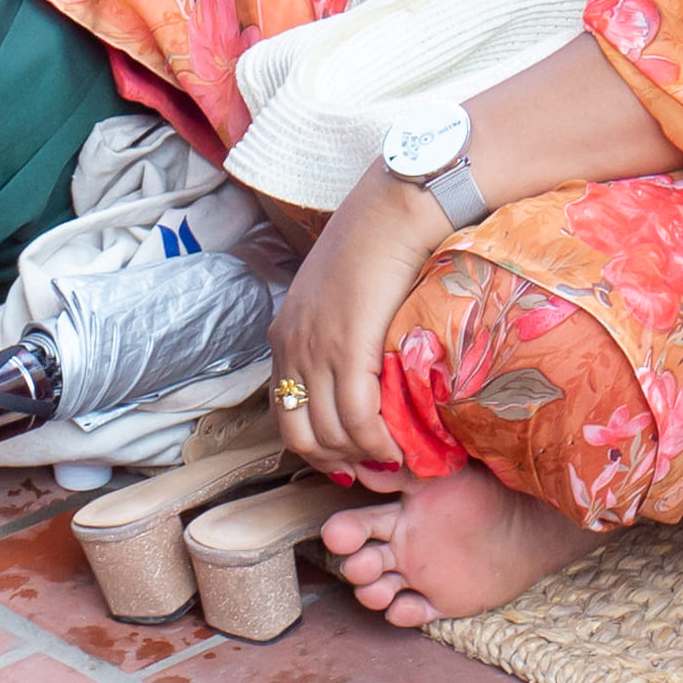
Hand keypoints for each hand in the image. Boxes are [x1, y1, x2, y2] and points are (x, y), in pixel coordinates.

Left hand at [262, 168, 449, 479]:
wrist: (394, 210)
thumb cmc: (377, 242)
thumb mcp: (338, 293)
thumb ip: (335, 329)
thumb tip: (359, 364)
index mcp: (283, 335)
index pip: (283, 412)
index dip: (313, 446)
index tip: (345, 459)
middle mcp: (291, 347)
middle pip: (298, 434)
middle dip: (334, 463)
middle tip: (370, 472)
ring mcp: (316, 350)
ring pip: (329, 433)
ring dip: (361, 458)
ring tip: (392, 462)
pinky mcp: (348, 349)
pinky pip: (358, 418)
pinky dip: (378, 442)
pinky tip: (399, 447)